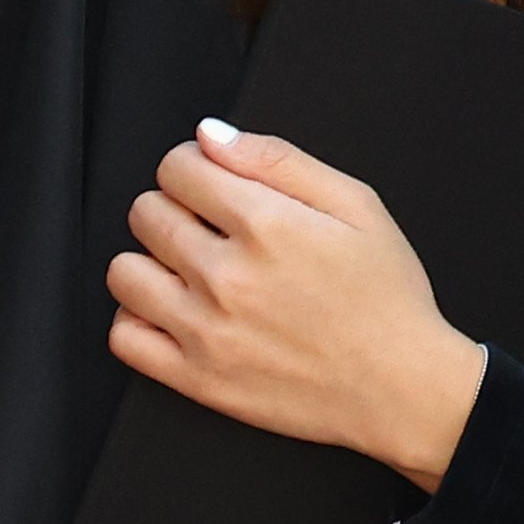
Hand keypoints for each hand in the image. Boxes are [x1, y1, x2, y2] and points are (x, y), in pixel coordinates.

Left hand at [107, 121, 488, 488]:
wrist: (400, 387)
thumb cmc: (385, 297)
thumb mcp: (356, 205)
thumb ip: (279, 160)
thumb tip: (212, 137)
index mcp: (265, 224)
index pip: (176, 169)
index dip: (192, 166)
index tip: (209, 181)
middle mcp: (225, 275)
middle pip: (146, 213)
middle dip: (173, 207)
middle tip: (208, 226)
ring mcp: (205, 331)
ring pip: (124, 272)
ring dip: (150, 261)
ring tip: (189, 269)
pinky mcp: (196, 379)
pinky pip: (124, 338)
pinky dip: (139, 318)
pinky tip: (175, 312)